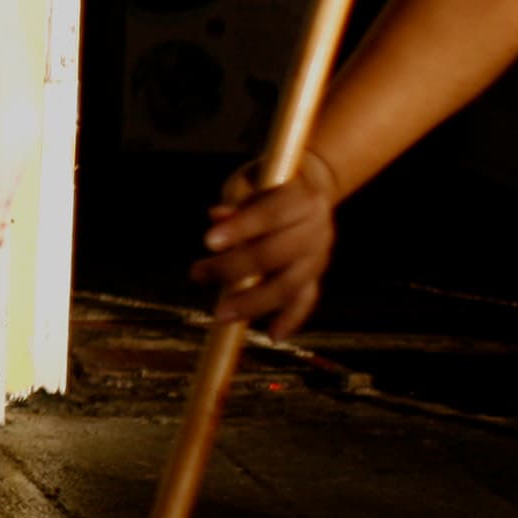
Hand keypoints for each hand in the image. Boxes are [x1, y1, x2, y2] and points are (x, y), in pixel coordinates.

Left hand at [190, 150, 338, 337]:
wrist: (309, 189)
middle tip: (197, 275)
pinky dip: (291, 319)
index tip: (207, 242)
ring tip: (221, 314)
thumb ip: (235, 200)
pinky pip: (306, 300)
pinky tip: (273, 336)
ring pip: (290, 283)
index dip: (240, 228)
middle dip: (235, 268)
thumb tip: (215, 217)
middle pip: (277, 253)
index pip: (270, 214)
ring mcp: (320, 256)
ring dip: (255, 301)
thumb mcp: (250, 181)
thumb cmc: (267, 184)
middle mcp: (318, 228)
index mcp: (303, 198)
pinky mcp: (316, 276)